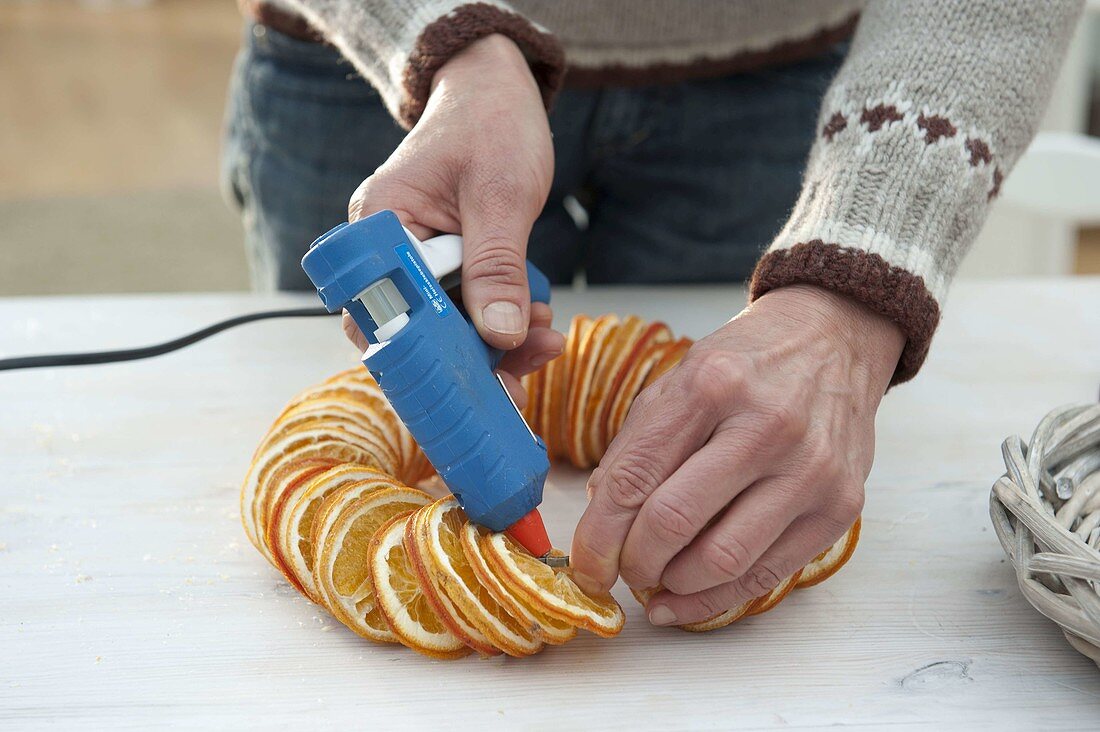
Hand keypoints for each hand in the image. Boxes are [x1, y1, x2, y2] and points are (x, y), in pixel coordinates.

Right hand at [343, 34, 561, 403]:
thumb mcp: (502, 196)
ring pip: (448, 327)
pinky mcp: (446, 267)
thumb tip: (499, 335)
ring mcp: (417, 261)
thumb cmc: (492, 126)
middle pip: (415, 330)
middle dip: (472, 359)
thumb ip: (497, 267)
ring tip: (545, 339)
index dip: (421, 357)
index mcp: (380, 226)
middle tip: (523, 383)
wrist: (497, 95)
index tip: (469, 385)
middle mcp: (386, 251)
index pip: (382, 312)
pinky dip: (502, 321)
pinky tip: (538, 321)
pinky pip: (467, 309)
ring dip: (497, 343)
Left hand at [569, 285, 904, 625]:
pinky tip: (685, 601)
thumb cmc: (747, 364)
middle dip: (632, 563)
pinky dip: (714, 602)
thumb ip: (637, 445)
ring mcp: (809, 469)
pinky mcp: (840, 507)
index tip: (586, 566)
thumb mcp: (680, 378)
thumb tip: (601, 520)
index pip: (634, 479)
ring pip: (720, 562)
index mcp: (711, 385)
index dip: (597, 537)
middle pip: (672, 524)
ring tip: (657, 579)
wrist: (834, 341)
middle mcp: (766, 426)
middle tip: (622, 569)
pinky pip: (767, 577)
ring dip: (672, 586)